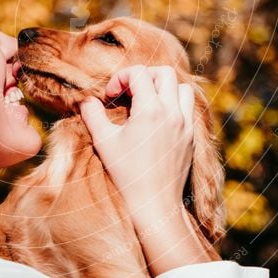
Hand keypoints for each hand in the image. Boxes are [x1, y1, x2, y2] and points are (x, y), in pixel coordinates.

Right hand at [79, 65, 194, 221]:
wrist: (154, 205)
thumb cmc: (127, 175)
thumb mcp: (104, 142)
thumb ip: (93, 115)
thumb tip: (87, 101)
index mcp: (151, 110)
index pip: (139, 72)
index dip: (120, 78)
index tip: (110, 96)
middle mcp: (172, 113)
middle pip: (164, 73)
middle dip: (144, 76)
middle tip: (129, 93)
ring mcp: (185, 125)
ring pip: (181, 88)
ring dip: (163, 88)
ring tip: (145, 103)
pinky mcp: (191, 137)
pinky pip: (187, 108)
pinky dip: (173, 105)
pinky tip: (156, 120)